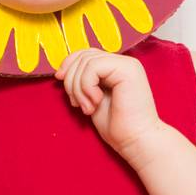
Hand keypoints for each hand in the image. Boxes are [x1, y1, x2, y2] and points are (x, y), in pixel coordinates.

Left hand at [54, 50, 166, 168]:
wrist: (136, 141)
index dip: (69, 64)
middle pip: (84, 55)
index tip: (59, 80)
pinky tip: (95, 103)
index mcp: (117, 68)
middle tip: (76, 103)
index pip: (87, 53)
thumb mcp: (92, 98)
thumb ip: (83, 82)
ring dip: (78, 87)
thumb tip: (61, 71)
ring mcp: (127, 64)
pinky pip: (93, 68)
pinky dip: (86, 87)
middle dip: (71, 79)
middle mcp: (124, 62)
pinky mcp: (128, 70)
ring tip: (87, 108)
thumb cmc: (117, 126)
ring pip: (86, 62)